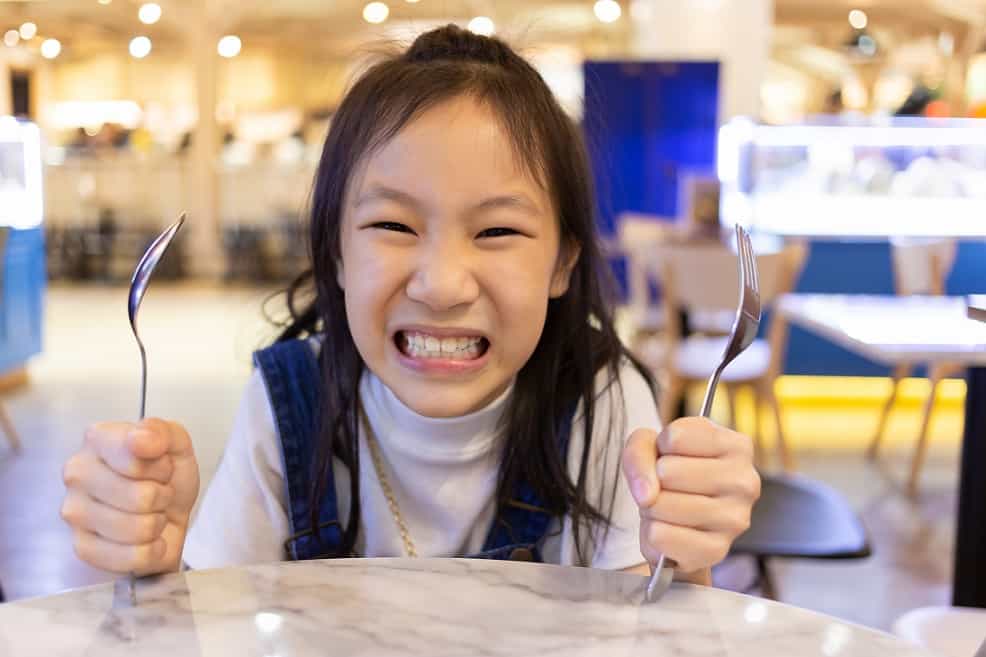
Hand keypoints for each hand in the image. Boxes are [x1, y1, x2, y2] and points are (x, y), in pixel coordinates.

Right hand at [61, 418, 199, 575]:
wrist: (169, 515)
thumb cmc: (167, 477)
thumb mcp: (176, 445)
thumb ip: (161, 432)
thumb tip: (138, 439)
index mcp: (98, 439)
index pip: (135, 455)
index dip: (162, 467)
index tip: (162, 466)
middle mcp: (77, 472)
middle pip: (140, 496)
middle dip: (162, 498)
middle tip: (157, 494)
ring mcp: (75, 512)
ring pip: (138, 528)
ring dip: (157, 524)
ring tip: (151, 514)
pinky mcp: (82, 548)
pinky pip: (133, 557)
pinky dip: (151, 551)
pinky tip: (145, 540)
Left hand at [622, 417, 759, 579]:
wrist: (679, 523)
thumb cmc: (670, 474)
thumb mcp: (650, 446)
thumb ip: (639, 452)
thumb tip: (648, 495)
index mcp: (737, 446)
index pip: (675, 437)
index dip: (660, 447)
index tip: (672, 455)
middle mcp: (745, 481)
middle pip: (668, 471)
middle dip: (655, 480)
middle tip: (669, 487)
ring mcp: (735, 519)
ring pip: (660, 504)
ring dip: (652, 507)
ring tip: (668, 507)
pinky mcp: (716, 551)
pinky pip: (660, 536)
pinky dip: (653, 533)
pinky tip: (670, 530)